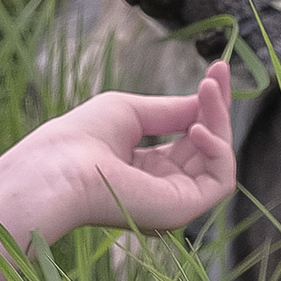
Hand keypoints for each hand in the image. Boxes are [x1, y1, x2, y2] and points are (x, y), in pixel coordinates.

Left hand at [8, 60, 235, 234]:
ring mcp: (174, 202)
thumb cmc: (80, 138)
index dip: (207, 104)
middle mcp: (163, 188)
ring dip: (220, 121)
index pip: (190, 136)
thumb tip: (206, 99)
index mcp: (146, 170)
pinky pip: (221, 180)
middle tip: (219, 71)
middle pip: (209, 146)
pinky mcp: (182, 211)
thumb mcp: (132, 111)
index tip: (219, 69)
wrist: (59, 169)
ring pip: (219, 159)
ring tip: (208, 91)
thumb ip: (172, 110)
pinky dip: (218, 149)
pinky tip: (198, 128)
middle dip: (218, 107)